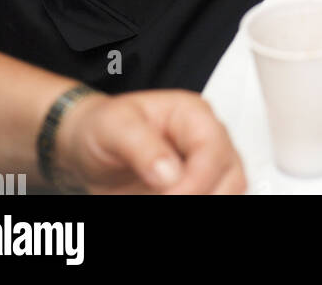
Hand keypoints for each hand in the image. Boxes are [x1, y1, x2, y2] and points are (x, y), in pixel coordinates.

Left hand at [55, 89, 245, 194]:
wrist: (88, 146)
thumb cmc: (102, 127)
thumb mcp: (114, 127)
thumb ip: (142, 145)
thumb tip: (170, 174)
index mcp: (192, 114)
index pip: (212, 148)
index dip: (197, 180)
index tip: (169, 197)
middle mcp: (206, 140)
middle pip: (232, 175)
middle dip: (206, 196)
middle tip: (166, 203)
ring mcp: (205, 168)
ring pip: (230, 193)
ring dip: (207, 202)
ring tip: (161, 202)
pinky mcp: (197, 190)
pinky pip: (212, 200)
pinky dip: (198, 206)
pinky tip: (169, 204)